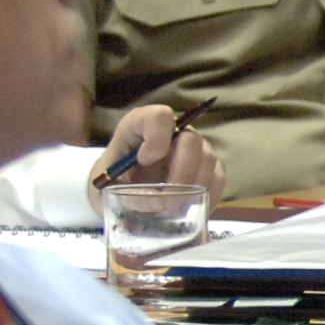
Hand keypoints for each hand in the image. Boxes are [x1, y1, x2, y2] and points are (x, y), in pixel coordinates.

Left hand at [100, 102, 224, 202]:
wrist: (118, 192)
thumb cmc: (110, 182)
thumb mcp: (105, 187)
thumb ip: (126, 192)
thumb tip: (160, 202)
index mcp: (141, 125)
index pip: (159, 116)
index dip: (156, 136)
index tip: (144, 160)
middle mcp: (172, 131)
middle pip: (191, 140)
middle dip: (182, 173)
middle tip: (166, 201)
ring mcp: (193, 148)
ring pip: (209, 159)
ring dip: (195, 188)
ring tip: (174, 208)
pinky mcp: (207, 168)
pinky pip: (219, 177)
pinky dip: (208, 196)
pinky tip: (190, 208)